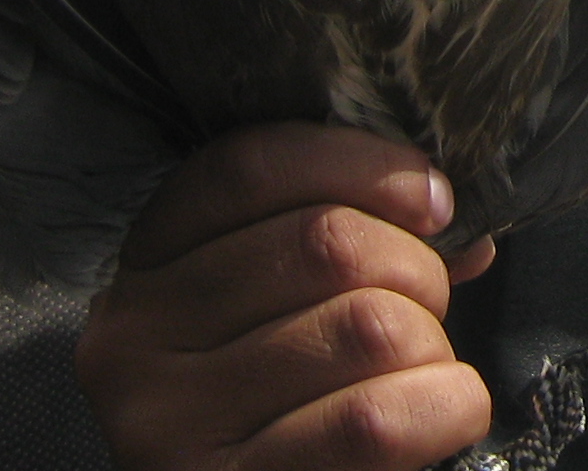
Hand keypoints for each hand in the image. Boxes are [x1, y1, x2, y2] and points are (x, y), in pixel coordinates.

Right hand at [75, 123, 499, 470]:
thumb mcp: (282, 303)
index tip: (431, 202)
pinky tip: (449, 408)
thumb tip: (453, 225)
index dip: (361, 166)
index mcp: (148, 262)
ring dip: (431, 343)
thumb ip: (353, 242)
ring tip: (422, 371)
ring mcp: (167, 420)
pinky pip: (370, 421)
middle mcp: (134, 335)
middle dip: (417, 267)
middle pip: (323, 242)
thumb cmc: (281, 403)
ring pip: (364, 325)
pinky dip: (444, 404)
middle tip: (429, 307)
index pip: (250, 166)